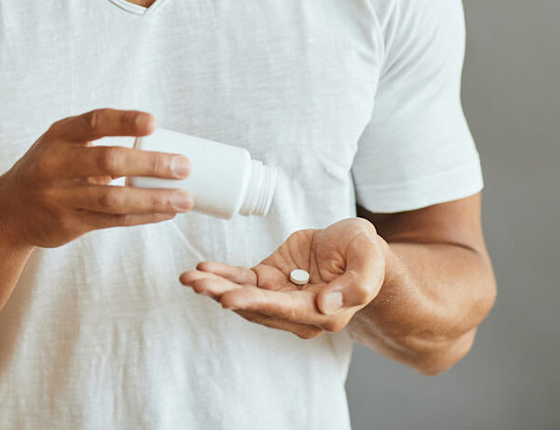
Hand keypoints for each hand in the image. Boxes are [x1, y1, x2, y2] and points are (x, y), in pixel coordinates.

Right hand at [0, 109, 194, 248]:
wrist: (7, 212)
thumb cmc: (48, 171)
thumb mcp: (61, 147)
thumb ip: (97, 142)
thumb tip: (160, 143)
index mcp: (58, 136)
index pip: (94, 122)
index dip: (124, 121)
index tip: (154, 123)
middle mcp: (55, 163)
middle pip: (109, 161)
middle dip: (151, 163)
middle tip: (184, 166)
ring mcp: (60, 196)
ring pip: (114, 197)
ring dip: (154, 198)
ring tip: (186, 199)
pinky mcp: (68, 223)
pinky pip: (112, 220)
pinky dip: (142, 216)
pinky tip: (165, 214)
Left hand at [179, 217, 388, 337]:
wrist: (354, 247)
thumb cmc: (364, 253)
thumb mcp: (369, 259)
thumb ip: (357, 284)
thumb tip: (327, 305)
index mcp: (325, 313)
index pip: (284, 309)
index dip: (254, 303)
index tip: (228, 299)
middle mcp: (298, 312)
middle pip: (256, 305)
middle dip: (224, 294)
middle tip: (197, 284)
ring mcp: (280, 296)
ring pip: (243, 295)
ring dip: (215, 287)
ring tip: (189, 278)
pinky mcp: (269, 280)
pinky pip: (241, 279)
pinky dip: (221, 274)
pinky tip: (202, 269)